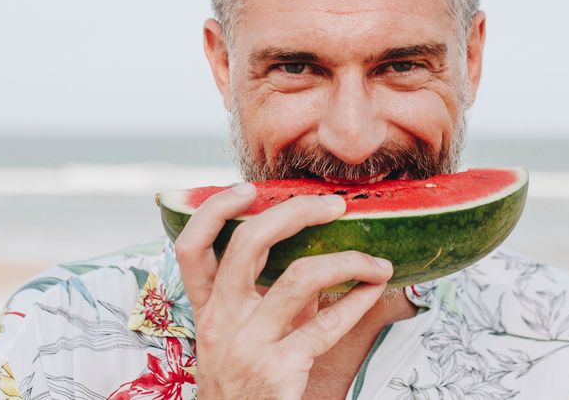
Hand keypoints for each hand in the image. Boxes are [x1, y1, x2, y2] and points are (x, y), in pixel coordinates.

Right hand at [176, 183, 394, 399]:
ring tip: (377, 262)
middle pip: (248, 242)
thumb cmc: (247, 387)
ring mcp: (249, 345)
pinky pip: (327, 324)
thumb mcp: (242, 338)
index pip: (191, 247)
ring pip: (300, 277)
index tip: (248, 189)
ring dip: (348, 261)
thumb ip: (268, 299)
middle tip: (334, 206)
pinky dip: (357, 302)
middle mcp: (221, 322)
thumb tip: (317, 254)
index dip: (214, 210)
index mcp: (207, 310)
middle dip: (296, 212)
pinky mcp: (279, 370)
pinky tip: (373, 291)